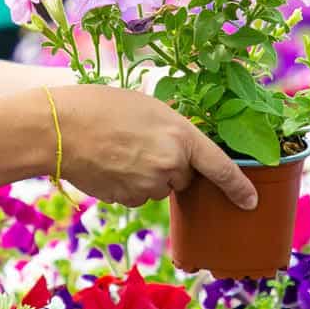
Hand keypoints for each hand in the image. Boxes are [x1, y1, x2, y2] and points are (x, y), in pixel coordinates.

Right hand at [50, 85, 257, 210]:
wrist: (58, 127)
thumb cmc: (101, 106)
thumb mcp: (148, 107)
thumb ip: (172, 132)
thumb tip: (179, 155)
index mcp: (182, 136)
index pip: (221, 168)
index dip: (239, 187)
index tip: (251, 202)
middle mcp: (170, 165)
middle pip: (183, 177)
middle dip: (170, 166)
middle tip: (140, 142)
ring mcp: (148, 186)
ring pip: (157, 188)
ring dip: (146, 176)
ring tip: (118, 149)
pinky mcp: (126, 199)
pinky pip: (136, 196)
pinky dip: (127, 185)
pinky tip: (108, 164)